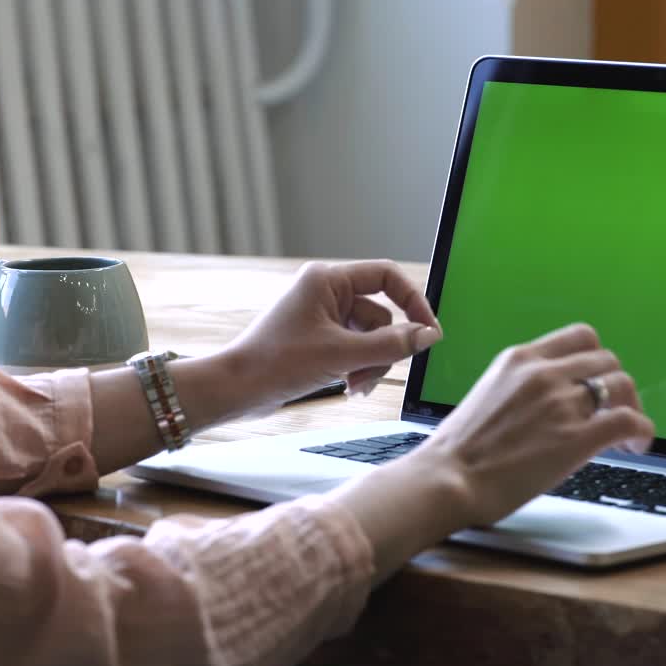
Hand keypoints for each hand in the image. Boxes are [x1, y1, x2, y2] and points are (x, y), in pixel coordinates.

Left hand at [226, 260, 441, 409]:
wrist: (236, 389)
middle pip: (381, 315)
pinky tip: (347, 386)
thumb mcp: (341, 355)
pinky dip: (357, 369)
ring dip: (369, 364)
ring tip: (353, 386)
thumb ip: (390, 345)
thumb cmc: (275, 363)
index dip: (414, 302)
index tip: (429, 332)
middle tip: (370, 375)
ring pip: (370, 338)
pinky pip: (355, 350)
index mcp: (327, 280)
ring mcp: (322, 317)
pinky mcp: (318, 339)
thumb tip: (428, 336)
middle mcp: (325, 292)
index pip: (387, 277)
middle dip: (382, 349)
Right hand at [414, 323, 653, 524]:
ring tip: (625, 435)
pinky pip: (629, 421)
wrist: (447, 479)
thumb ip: (523, 391)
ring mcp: (561, 404)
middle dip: (616, 387)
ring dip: (631, 407)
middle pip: (607, 361)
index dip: (597, 360)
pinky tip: (637, 446)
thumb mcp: (489, 397)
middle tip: (613, 413)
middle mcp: (543, 373)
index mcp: (519, 359)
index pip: (581, 337)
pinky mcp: (576, 438)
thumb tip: (553, 407)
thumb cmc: (459, 452)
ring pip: (622, 385)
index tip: (597, 381)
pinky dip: (642, 431)